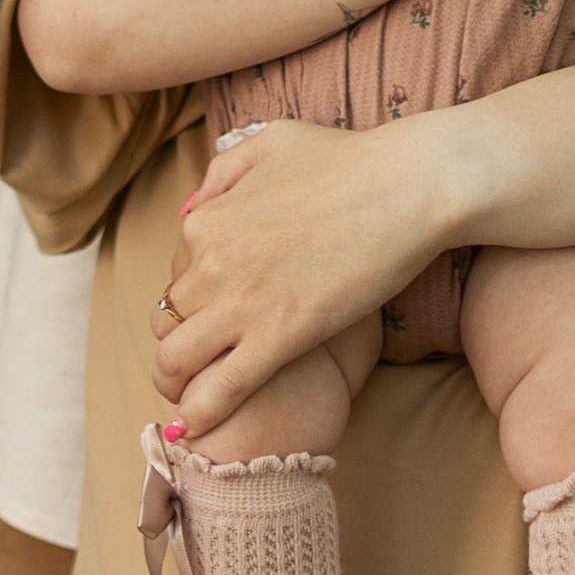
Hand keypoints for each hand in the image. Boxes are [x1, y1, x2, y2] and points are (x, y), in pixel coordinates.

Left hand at [149, 115, 464, 436]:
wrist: (407, 186)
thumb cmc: (350, 160)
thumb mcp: (270, 142)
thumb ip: (223, 173)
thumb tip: (191, 210)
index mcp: (206, 220)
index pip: (176, 274)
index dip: (196, 296)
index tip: (221, 311)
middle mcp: (210, 261)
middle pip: (168, 320)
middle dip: (178, 344)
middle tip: (199, 365)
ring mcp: (241, 301)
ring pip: (177, 360)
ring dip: (177, 384)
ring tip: (188, 401)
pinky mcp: (279, 336)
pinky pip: (222, 389)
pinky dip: (202, 414)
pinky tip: (196, 431)